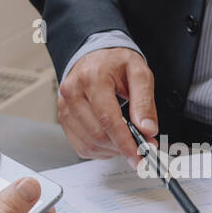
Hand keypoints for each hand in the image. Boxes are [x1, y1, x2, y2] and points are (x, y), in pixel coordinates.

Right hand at [57, 47, 156, 162]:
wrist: (96, 56)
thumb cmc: (116, 63)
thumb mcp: (139, 73)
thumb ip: (145, 102)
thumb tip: (147, 129)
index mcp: (92, 78)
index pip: (108, 119)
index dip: (125, 142)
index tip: (139, 156)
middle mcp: (73, 92)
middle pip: (98, 134)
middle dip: (122, 146)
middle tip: (141, 147)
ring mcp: (65, 107)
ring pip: (89, 144)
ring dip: (112, 149)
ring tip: (126, 139)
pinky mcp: (64, 119)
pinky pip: (82, 146)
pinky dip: (100, 149)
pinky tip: (111, 139)